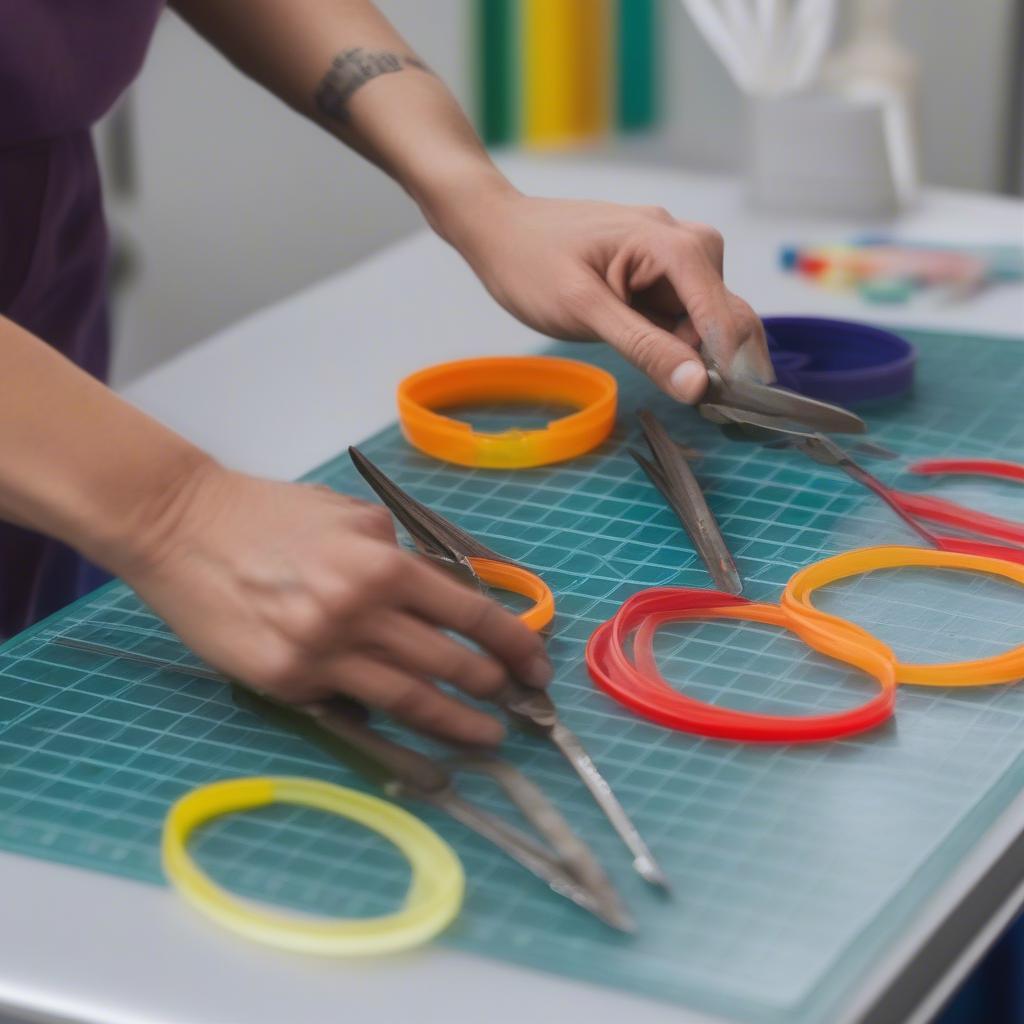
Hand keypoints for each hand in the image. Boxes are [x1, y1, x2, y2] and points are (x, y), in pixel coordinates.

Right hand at [117, 462, 551, 744]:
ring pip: (411, 699)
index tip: (535, 666)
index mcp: (383, 563)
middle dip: (494, 689)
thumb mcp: (350, 515)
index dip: (513, 644)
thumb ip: (399, 552)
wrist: (181, 526)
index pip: (471, 613)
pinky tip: (421, 747)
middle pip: (450, 662)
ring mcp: (321, 652)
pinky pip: (352, 711)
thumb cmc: (270, 514)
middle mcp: (360, 610)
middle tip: (519, 707)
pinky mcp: (285, 681)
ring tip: (488, 738)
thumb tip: (444, 591)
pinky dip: (393, 730)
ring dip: (458, 723)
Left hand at [446, 191, 772, 402]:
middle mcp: (682, 240)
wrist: (497, 229)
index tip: (726, 407)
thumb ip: (645, 348)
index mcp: (669, 243)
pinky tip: (634, 335)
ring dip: (687, 346)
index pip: (723, 311)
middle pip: (725, 313)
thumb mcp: (584, 311)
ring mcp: (671, 253)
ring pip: (706, 315)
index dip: (730, 362)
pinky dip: (672, 335)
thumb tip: (697, 385)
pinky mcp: (657, 268)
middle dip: (711, 357)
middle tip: (678, 390)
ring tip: (628, 344)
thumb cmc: (530, 264)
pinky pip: (683, 309)